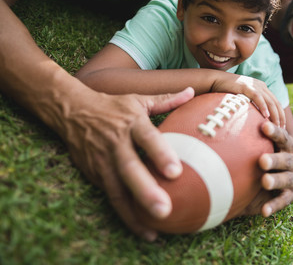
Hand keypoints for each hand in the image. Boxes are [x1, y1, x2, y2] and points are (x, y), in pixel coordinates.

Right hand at [64, 87, 193, 240]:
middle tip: (164, 209)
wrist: (71, 110)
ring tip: (154, 230)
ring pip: (117, 188)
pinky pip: (111, 197)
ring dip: (134, 211)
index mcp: (131, 122)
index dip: (160, 154)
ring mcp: (102, 161)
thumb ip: (166, 99)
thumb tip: (191, 91)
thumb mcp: (138, 98)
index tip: (175, 171)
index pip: (147, 138)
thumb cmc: (113, 106)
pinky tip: (145, 230)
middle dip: (146, 190)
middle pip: (130, 168)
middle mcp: (116, 143)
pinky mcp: (94, 174)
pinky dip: (126, 214)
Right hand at [212, 74, 285, 127]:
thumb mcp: (244, 99)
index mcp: (262, 88)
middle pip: (275, 102)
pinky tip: (266, 116)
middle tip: (282, 129)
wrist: (216, 80)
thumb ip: (251, 105)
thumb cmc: (228, 92)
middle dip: (280, 116)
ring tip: (277, 125)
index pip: (275, 102)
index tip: (282, 127)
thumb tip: (256, 120)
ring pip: (269, 101)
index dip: (280, 114)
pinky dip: (263, 107)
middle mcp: (261, 86)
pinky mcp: (247, 86)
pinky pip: (258, 97)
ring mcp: (254, 85)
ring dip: (274, 114)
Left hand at [253, 121, 292, 216]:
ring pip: (286, 180)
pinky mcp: (292, 193)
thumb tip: (239, 118)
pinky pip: (283, 201)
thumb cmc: (283, 152)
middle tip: (262, 160)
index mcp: (289, 147)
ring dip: (276, 181)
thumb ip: (265, 134)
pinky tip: (264, 211)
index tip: (264, 125)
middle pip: (285, 160)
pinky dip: (274, 206)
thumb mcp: (280, 142)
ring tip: (265, 182)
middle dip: (274, 160)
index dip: (274, 131)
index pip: (283, 137)